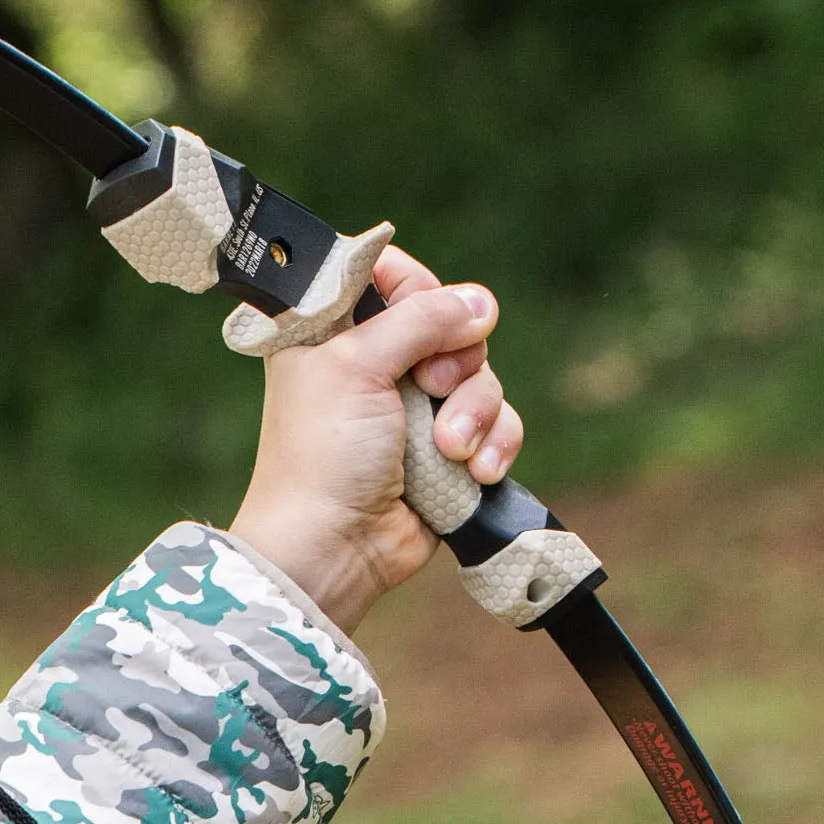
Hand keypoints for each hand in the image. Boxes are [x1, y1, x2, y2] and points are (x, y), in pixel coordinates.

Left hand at [227, 247, 520, 639]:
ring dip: (475, 413)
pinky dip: (495, 444)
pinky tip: (475, 471)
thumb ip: (418, 318)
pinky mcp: (449, 451)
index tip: (414, 314)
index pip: (391, 276)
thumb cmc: (324, 455)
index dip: (415, 289)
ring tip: (449, 449)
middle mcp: (378, 365)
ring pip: (483, 376)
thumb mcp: (357, 364)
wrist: (335, 547)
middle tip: (431, 386)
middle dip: (456, 359)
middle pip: (452, 324)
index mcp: (335, 333)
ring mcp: (417, 409)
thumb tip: (478, 302)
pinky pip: (499, 424)